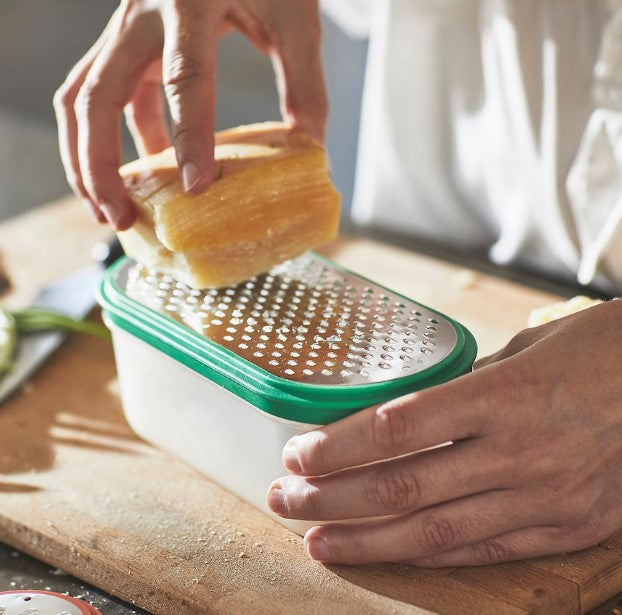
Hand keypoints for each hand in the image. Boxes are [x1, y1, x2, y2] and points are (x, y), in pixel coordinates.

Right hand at [54, 0, 326, 228]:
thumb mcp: (293, 15)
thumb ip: (304, 81)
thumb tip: (312, 149)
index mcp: (190, 0)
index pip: (185, 77)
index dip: (189, 136)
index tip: (196, 188)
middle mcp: (143, 13)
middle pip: (97, 96)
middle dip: (100, 165)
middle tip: (119, 219)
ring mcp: (126, 27)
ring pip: (82, 97)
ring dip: (86, 158)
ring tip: (107, 208)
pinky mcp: (127, 40)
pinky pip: (105, 93)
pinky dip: (119, 137)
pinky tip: (145, 169)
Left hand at [268, 299, 621, 565]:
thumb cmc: (600, 351)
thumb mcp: (526, 350)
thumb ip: (467, 386)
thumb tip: (414, 411)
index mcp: (504, 395)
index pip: (395, 430)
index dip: (336, 448)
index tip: (298, 454)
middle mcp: (520, 452)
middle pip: (402, 487)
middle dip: (332, 499)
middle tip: (284, 500)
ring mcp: (547, 497)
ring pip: (436, 532)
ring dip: (366, 541)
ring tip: (316, 542)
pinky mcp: (570, 527)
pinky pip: (485, 550)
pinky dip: (429, 557)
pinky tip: (387, 555)